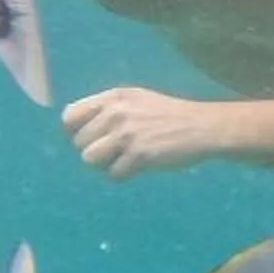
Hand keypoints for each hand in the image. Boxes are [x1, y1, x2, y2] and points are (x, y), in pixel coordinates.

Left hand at [64, 87, 227, 178]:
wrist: (202, 126)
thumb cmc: (169, 114)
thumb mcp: (137, 99)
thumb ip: (108, 108)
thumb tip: (76, 128)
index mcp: (113, 97)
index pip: (70, 116)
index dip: (75, 131)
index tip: (91, 138)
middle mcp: (116, 113)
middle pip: (79, 142)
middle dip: (95, 150)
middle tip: (116, 150)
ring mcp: (126, 134)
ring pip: (90, 159)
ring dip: (105, 164)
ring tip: (123, 160)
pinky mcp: (139, 155)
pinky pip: (113, 174)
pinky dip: (123, 175)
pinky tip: (138, 166)